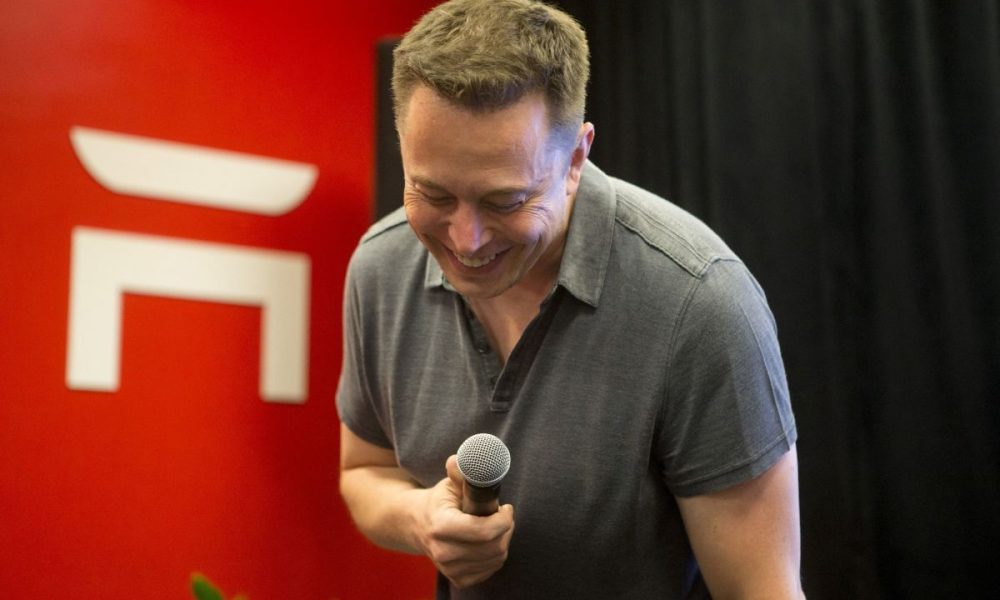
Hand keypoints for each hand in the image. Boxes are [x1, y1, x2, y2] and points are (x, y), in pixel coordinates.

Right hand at [412, 455, 514, 587]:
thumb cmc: (439, 501)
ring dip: (503, 540)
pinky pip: (491, 569)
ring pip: (496, 558)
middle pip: (494, 547)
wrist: (416, 525)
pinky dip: (496, 555)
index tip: (506, 508)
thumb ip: (459, 472)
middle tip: (504, 515)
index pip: (483, 531)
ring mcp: (450, 568)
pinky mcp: (458, 578)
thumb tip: (459, 459)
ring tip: (496, 526)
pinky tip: (489, 542)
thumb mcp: (448, 484)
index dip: (503, 519)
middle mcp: (443, 552)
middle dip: (506, 528)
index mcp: (441, 526)